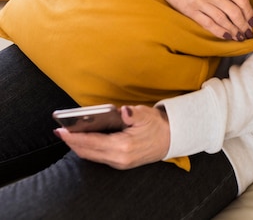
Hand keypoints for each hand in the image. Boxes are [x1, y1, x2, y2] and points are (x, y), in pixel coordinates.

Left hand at [55, 105, 169, 168]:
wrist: (169, 139)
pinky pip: (97, 157)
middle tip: (59, 132)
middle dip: (72, 142)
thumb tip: (124, 111)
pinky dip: (87, 149)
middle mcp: (119, 158)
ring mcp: (119, 163)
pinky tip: (81, 140)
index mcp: (123, 146)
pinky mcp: (119, 162)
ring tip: (67, 135)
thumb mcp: (146, 115)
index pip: (93, 142)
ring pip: (91, 156)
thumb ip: (133, 114)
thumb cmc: (156, 125)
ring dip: (78, 146)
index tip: (63, 130)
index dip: (76, 137)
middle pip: (88, 152)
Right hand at [152, 0, 252, 40]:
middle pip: (234, 12)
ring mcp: (199, 3)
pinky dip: (219, 32)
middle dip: (244, 24)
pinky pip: (207, 24)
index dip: (249, 10)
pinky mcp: (189, 10)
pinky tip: (226, 36)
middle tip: (249, 31)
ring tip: (241, 36)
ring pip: (222, 20)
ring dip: (234, 30)